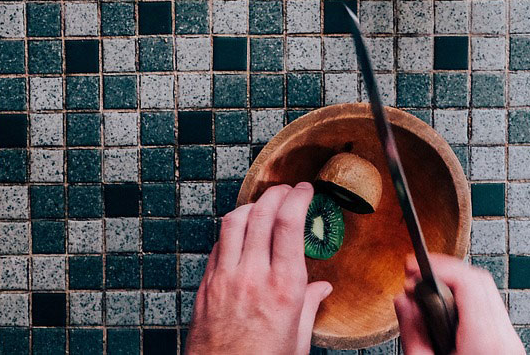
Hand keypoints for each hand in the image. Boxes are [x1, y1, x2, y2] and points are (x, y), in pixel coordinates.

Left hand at [185, 183, 331, 354]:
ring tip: (262, 205)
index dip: (298, 198)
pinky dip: (231, 231)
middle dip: (276, 193)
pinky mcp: (207, 283)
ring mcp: (225, 277)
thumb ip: (309, 307)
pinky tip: (240, 235)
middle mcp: (252, 276)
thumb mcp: (297, 340)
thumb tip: (322, 289)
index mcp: (283, 288)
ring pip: (233, 221)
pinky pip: (218, 244)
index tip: (306, 190)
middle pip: (261, 214)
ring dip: (250, 206)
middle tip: (287, 190)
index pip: (289, 224)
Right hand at [393, 253, 524, 354]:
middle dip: (444, 270)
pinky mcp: (508, 346)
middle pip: (479, 280)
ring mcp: (511, 342)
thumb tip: (404, 301)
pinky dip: (466, 303)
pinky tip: (445, 312)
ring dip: (454, 286)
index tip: (413, 265)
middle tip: (415, 274)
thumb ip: (413, 332)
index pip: (467, 281)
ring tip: (426, 295)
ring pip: (486, 293)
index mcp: (484, 342)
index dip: (438, 264)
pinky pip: (490, 310)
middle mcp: (504, 338)